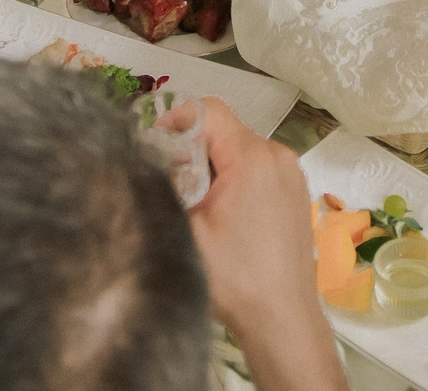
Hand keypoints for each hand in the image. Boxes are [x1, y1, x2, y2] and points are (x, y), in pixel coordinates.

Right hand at [166, 97, 346, 390]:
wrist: (282, 319)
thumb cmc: (236, 279)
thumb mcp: (185, 233)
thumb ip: (159, 190)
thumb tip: (131, 165)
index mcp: (252, 158)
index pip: (207, 110)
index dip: (174, 121)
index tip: (155, 150)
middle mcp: (278, 155)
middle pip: (224, 130)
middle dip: (192, 150)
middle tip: (172, 186)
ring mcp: (291, 174)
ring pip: (240, 149)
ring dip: (213, 167)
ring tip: (198, 207)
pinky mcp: (296, 192)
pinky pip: (259, 168)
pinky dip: (236, 180)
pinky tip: (225, 217)